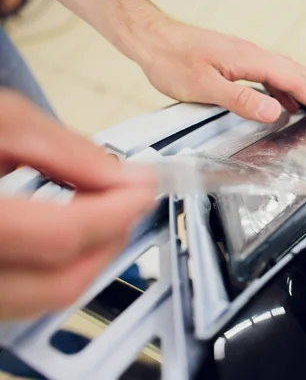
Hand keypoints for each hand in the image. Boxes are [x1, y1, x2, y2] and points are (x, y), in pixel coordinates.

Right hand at [0, 90, 156, 319]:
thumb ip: (59, 148)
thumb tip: (119, 176)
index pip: (59, 235)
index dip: (116, 211)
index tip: (144, 188)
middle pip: (56, 283)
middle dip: (108, 240)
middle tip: (127, 201)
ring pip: (39, 300)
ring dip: (85, 259)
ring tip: (97, 213)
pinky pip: (18, 298)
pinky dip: (52, 269)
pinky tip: (59, 232)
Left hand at [134, 19, 305, 122]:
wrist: (152, 39)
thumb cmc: (172, 60)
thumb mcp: (205, 86)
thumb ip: (240, 99)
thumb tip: (273, 110)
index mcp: (248, 59)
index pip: (292, 79)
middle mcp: (250, 54)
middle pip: (294, 72)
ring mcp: (243, 56)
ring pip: (283, 72)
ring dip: (303, 89)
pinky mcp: (234, 60)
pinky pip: (267, 74)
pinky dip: (282, 88)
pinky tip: (281, 100)